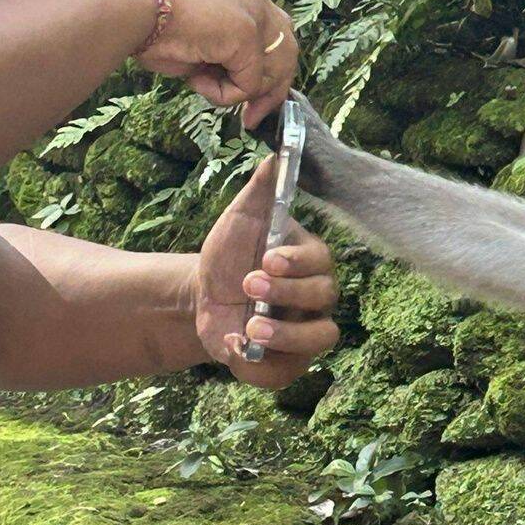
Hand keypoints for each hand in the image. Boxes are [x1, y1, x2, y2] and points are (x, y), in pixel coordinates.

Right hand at [127, 0, 297, 130]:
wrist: (126, 4)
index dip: (266, 66)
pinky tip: (195, 80)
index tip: (252, 95)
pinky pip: (249, 83)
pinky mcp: (247, 35)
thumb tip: (239, 81)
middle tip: (251, 116)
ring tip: (204, 88)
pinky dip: (225, 94)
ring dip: (242, 92)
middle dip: (272, 88)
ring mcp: (254, 11)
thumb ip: (224, 47)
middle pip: (286, 48)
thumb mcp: (197, 31)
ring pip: (272, 69)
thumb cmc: (146, 19)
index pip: (273, 30)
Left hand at [193, 157, 338, 389]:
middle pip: (323, 299)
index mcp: (310, 262)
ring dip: (286, 335)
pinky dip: (262, 366)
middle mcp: (316, 298)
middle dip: (287, 294)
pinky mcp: (287, 363)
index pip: (321, 262)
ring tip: (250, 328)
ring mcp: (306, 332)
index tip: (268, 258)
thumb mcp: (240, 218)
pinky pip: (288, 372)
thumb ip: (262, 189)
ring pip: (319, 338)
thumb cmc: (229, 254)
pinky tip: (236, 349)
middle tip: (250, 286)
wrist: (201, 297)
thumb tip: (278, 152)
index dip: (298, 262)